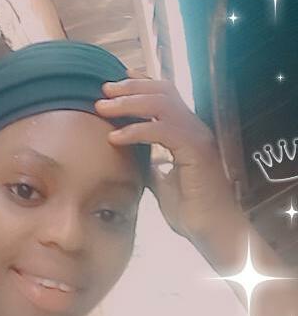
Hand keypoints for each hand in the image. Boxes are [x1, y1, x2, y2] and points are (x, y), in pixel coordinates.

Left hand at [94, 69, 241, 242]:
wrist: (212, 231)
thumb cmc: (190, 210)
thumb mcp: (162, 183)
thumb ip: (150, 166)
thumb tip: (132, 160)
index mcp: (188, 132)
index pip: (165, 96)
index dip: (140, 84)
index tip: (114, 85)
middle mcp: (195, 128)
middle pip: (162, 91)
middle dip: (130, 87)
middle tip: (103, 91)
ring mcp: (197, 137)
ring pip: (161, 104)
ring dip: (128, 103)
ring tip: (103, 108)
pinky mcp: (196, 151)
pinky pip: (162, 130)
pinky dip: (135, 131)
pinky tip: (115, 137)